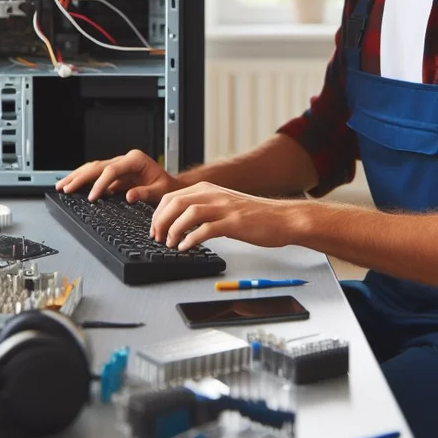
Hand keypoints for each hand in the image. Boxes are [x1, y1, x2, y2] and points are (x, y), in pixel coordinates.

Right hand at [55, 149, 181, 203]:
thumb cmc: (167, 187)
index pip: (112, 169)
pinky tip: (71, 185)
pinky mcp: (114, 174)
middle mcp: (125, 159)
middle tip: (66, 188)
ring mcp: (119, 165)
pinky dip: (82, 180)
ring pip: (93, 168)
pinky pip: (95, 175)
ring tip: (62, 186)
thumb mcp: (161, 191)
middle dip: (80, 177)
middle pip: (98, 166)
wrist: (170, 186)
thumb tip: (129, 195)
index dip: (100, 183)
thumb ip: (145, 193)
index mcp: (136, 159)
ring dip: (77, 177)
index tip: (92, 197)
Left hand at [150, 181, 304, 250]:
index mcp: (209, 190)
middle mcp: (214, 195)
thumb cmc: (255, 216)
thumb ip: (205, 208)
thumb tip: (180, 222)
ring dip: (174, 230)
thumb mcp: (225, 205)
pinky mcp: (234, 222)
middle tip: (158, 238)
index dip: (158, 214)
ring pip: (188, 213)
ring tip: (171, 244)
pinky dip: (191, 239)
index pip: (173, 196)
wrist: (283, 218)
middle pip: (176, 202)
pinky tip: (187, 248)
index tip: (155, 229)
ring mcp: (224, 208)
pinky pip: (206, 229)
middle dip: (161, 221)